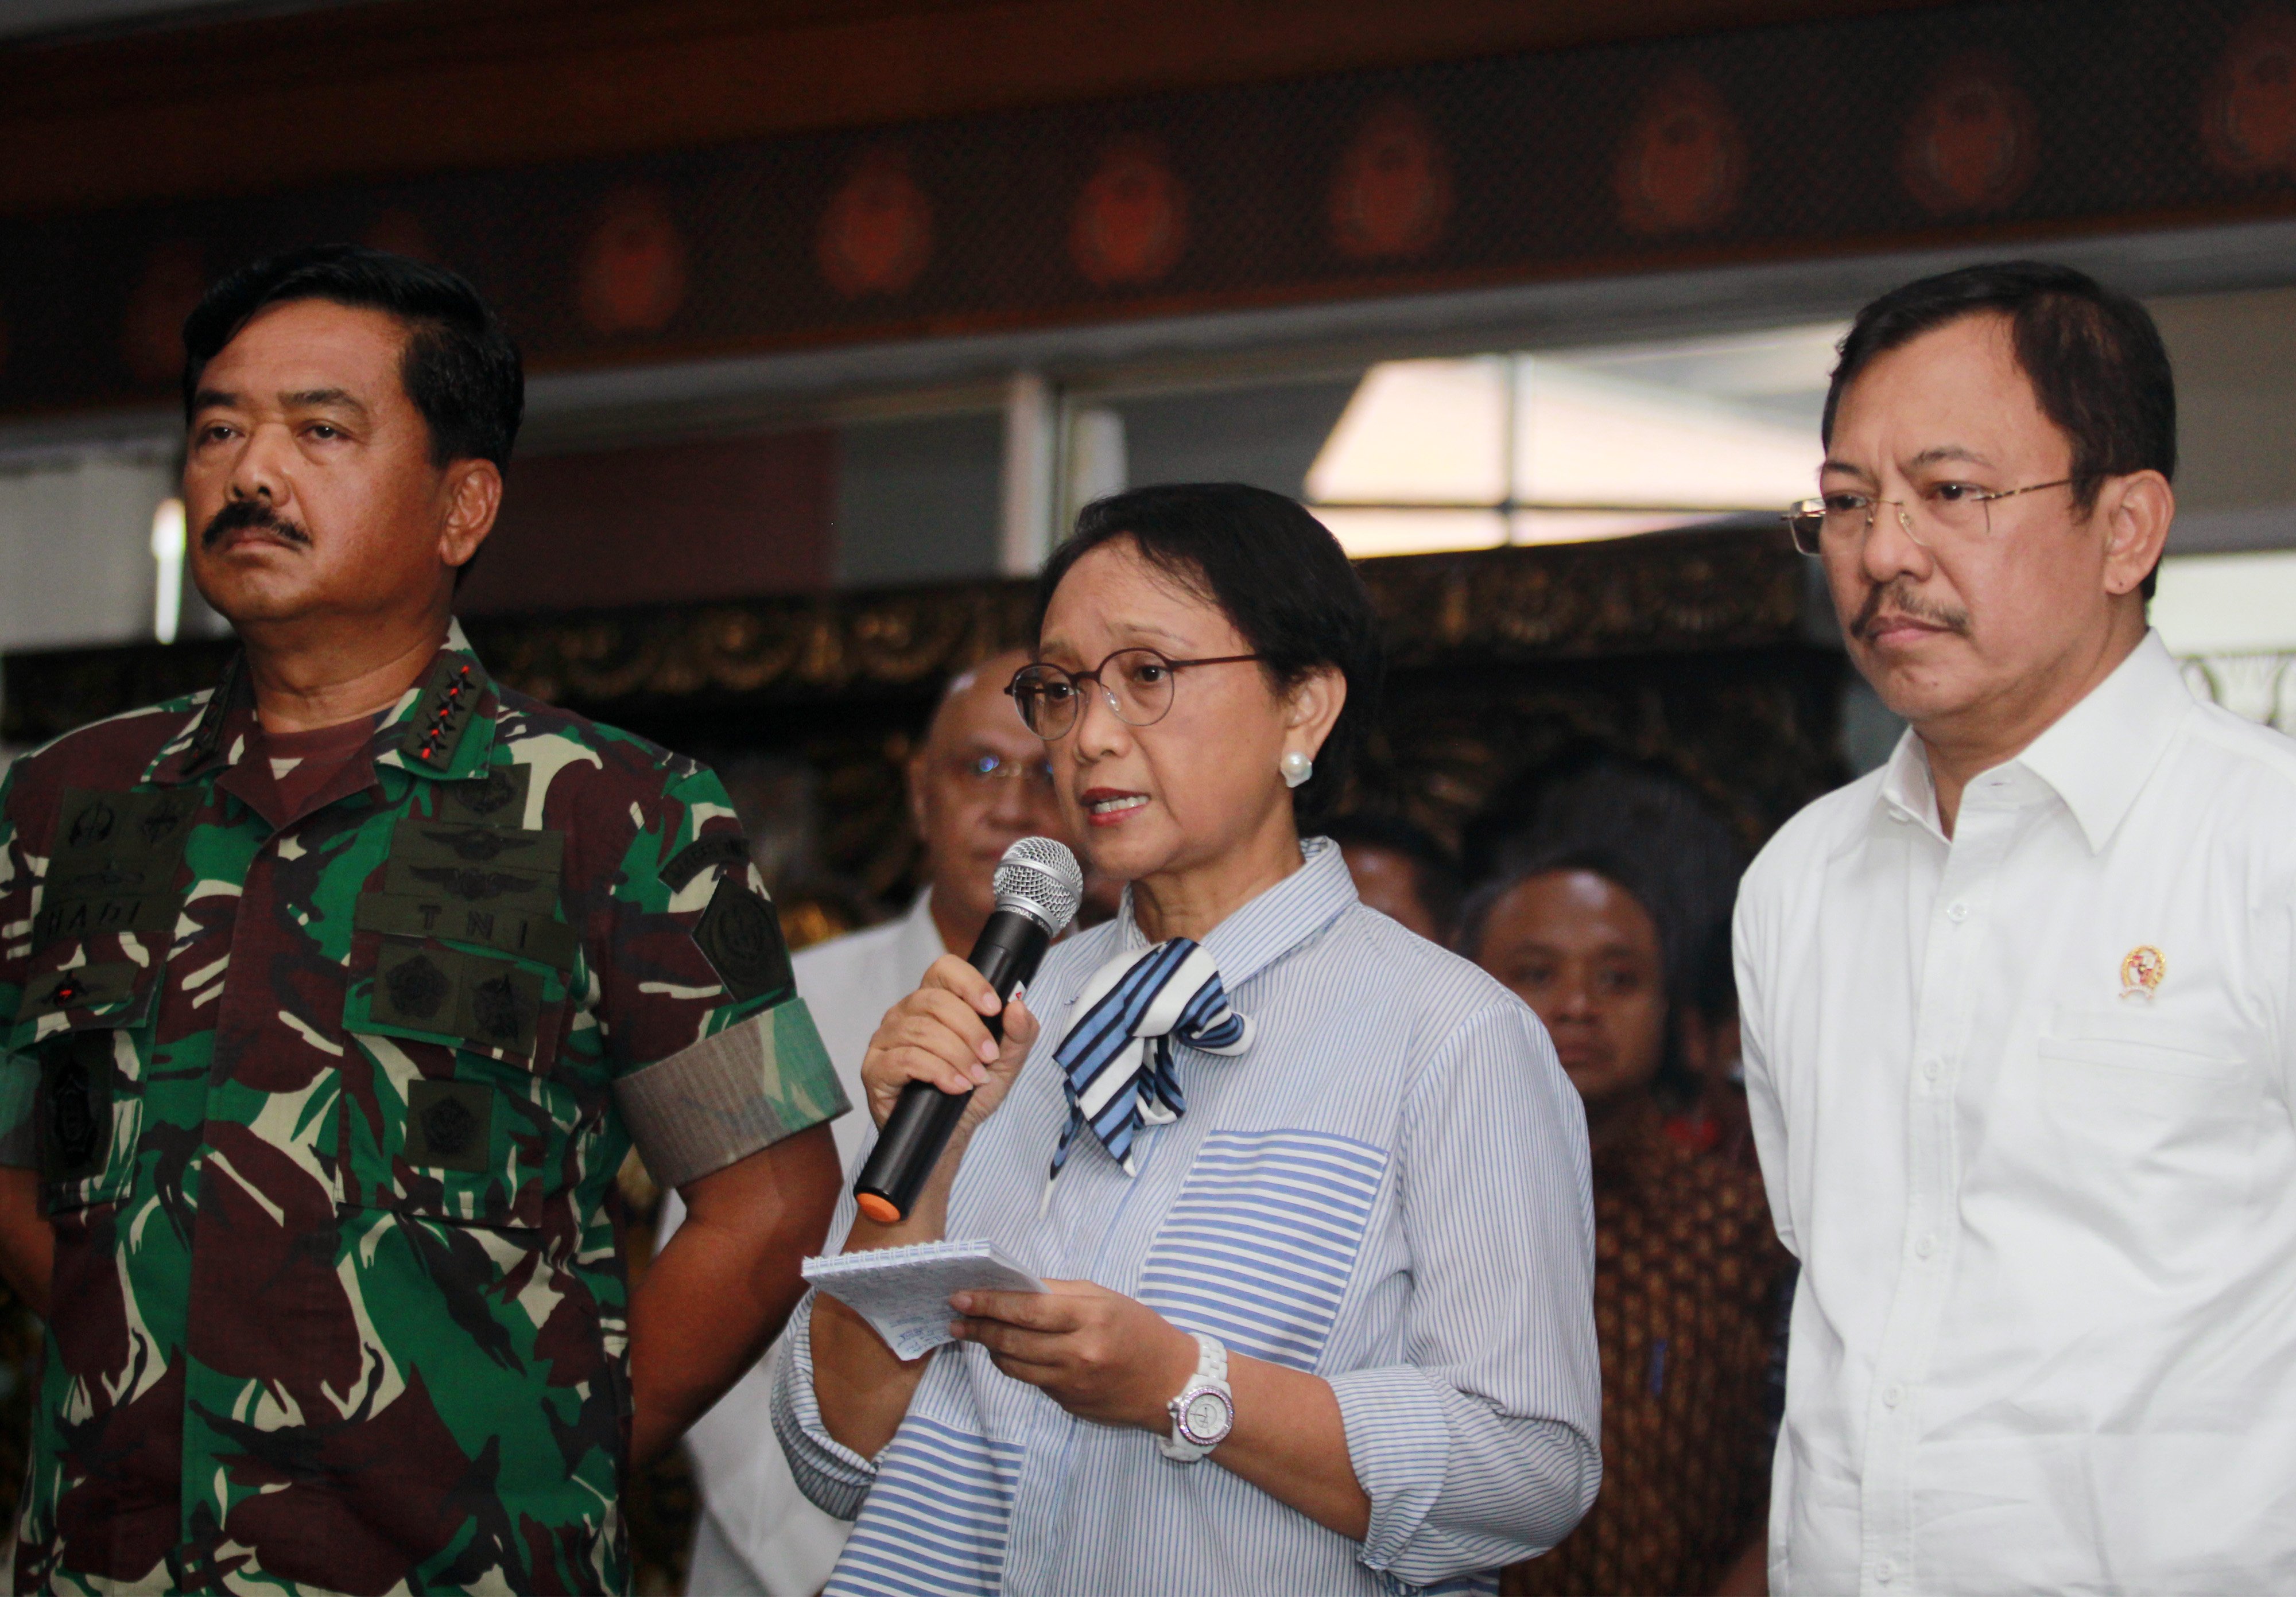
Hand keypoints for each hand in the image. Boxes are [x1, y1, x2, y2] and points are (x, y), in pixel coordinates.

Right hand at [860, 953, 1038, 1135]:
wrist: (951, 1133)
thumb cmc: (970, 1091)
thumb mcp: (1006, 1062)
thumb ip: (1019, 1033)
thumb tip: (1018, 1006)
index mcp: (932, 1002)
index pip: (944, 970)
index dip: (969, 983)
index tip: (993, 1008)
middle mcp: (904, 1014)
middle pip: (935, 1001)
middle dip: (970, 1030)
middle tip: (990, 1057)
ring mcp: (886, 1040)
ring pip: (922, 1030)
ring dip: (957, 1055)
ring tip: (975, 1078)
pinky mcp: (875, 1069)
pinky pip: (906, 1059)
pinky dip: (938, 1072)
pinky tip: (956, 1086)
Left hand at [950, 1280, 1197, 1430]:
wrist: (1171, 1384)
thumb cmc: (1139, 1331)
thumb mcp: (1106, 1299)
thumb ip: (1061, 1293)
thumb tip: (1016, 1289)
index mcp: (1089, 1318)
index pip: (1026, 1310)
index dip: (989, 1304)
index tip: (961, 1297)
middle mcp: (1078, 1353)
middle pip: (1012, 1340)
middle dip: (978, 1327)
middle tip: (957, 1318)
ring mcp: (1071, 1383)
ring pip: (1013, 1366)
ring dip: (991, 1348)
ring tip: (977, 1333)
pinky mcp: (1067, 1403)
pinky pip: (1031, 1381)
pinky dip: (1016, 1364)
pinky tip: (1012, 1351)